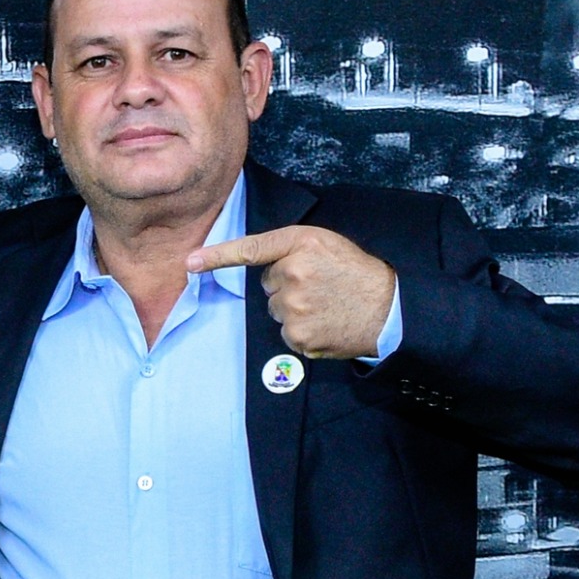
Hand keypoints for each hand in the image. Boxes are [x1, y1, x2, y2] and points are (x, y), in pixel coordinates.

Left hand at [188, 223, 398, 359]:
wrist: (387, 307)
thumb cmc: (354, 273)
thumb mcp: (325, 244)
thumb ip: (290, 249)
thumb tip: (260, 267)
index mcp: (300, 243)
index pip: (251, 248)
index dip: (216, 256)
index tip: (190, 263)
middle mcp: (293, 272)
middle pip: (267, 284)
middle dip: (286, 285)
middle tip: (319, 286)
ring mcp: (294, 306)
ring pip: (275, 310)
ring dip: (294, 309)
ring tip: (325, 305)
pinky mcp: (298, 335)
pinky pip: (286, 332)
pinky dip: (301, 330)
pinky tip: (324, 322)